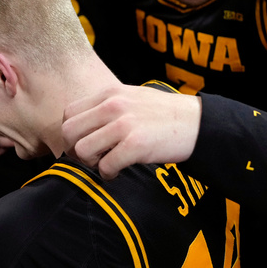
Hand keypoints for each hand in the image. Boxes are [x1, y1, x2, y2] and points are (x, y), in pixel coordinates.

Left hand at [62, 84, 201, 179]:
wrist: (197, 123)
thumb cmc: (163, 114)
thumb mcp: (132, 97)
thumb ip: (107, 106)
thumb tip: (82, 126)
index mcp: (109, 93)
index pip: (68, 113)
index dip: (71, 132)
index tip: (82, 143)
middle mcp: (113, 106)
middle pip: (69, 132)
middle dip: (74, 150)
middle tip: (90, 158)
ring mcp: (124, 125)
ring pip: (83, 150)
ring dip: (91, 163)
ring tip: (105, 163)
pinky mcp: (136, 145)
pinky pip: (105, 166)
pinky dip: (107, 174)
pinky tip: (117, 171)